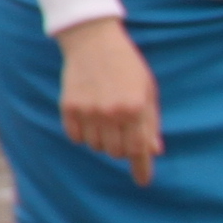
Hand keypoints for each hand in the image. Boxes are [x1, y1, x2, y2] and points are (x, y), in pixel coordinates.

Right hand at [57, 19, 162, 181]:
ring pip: (96, 146)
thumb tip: (153, 151)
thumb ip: (150, 122)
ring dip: (103, 139)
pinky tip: (89, 115)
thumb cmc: (126, 64)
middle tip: (122, 130)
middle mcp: (111, 112)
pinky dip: (83, 133)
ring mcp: (88, 110)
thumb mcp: (147, 90)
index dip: (142, 168)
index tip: (143, 182)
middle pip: (116, 152)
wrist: (92, 40)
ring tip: (105, 118)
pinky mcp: (69, 107)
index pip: (138, 149)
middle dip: (122, 147)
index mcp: (134, 108)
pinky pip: (76, 136)